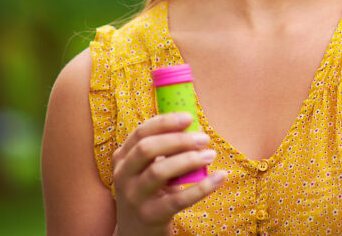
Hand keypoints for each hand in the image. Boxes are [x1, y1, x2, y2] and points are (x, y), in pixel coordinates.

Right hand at [112, 112, 226, 235]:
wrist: (135, 232)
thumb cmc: (149, 191)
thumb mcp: (146, 169)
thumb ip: (164, 150)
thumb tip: (196, 129)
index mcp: (122, 158)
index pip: (141, 132)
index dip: (165, 122)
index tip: (189, 117)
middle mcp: (123, 176)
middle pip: (147, 149)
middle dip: (178, 140)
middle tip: (204, 138)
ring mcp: (134, 197)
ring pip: (159, 171)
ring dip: (189, 160)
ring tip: (210, 155)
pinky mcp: (150, 216)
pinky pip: (178, 199)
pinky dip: (202, 187)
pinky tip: (219, 177)